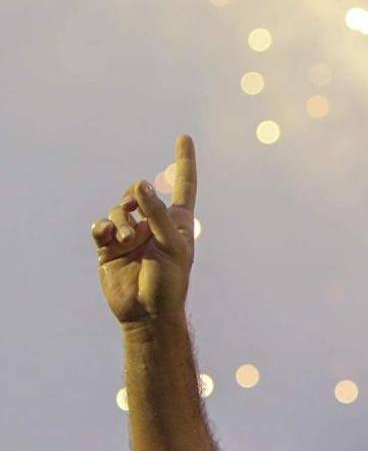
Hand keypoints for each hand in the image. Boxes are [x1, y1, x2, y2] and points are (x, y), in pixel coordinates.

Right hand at [92, 136, 198, 327]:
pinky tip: (108, 238)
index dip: (183, 161)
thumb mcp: (172, 246)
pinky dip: (103, 228)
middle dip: (137, 202)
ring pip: (118, 208)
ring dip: (120, 220)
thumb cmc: (169, 282)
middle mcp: (153, 224)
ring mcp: (130, 234)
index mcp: (178, 222)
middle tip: (138, 224)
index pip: (183, 185)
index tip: (184, 137)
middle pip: (139, 194)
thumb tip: (140, 183)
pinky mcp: (109, 247)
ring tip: (126, 241)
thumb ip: (157, 214)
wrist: (147, 313)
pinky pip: (101, 226)